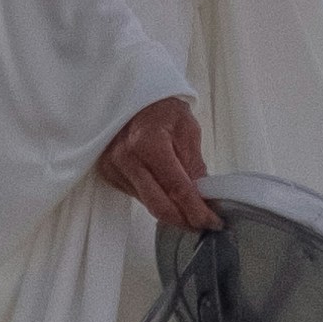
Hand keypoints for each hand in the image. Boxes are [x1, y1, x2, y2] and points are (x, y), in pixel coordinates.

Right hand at [96, 96, 213, 234]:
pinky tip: (166, 191)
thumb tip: (204, 197)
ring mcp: (114, 168)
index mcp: (149, 144)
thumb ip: (194, 166)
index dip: (197, 210)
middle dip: (184, 220)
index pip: (178, 189)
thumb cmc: (161, 109)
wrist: (131, 97)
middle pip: (159, 206)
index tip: (212, 222)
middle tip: (203, 224)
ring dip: (171, 210)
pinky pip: (138, 196)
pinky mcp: (110, 174)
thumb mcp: (187, 130)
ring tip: (189, 207)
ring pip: (148, 204)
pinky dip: (156, 198)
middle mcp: (127, 159)